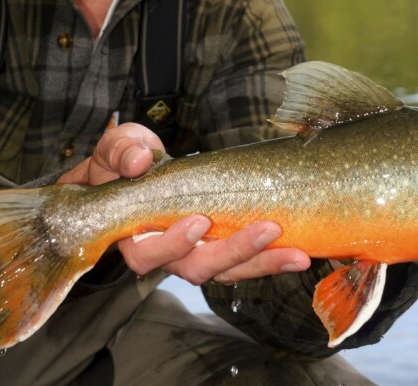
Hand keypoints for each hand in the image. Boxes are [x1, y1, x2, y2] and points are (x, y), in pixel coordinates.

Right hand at [58, 123, 310, 283]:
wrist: (134, 171)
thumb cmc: (123, 162)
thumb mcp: (118, 148)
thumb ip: (122, 151)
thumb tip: (138, 160)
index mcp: (135, 236)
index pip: (149, 254)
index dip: (173, 244)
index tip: (199, 222)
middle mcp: (167, 254)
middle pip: (198, 268)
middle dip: (236, 251)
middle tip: (269, 229)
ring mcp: (197, 253)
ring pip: (228, 270)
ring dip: (264, 262)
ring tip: (298, 254)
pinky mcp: (220, 246)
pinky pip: (245, 261)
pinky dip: (271, 257)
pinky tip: (300, 251)